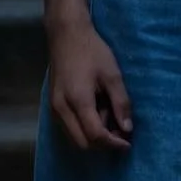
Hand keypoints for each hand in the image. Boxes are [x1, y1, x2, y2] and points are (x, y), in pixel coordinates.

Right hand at [47, 19, 133, 151]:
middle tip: (120, 134)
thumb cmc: (92, 51)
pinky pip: (69, 128)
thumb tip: (127, 128)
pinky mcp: (53, 105)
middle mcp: (61, 109)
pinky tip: (98, 113)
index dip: (113, 144)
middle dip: (103, 144)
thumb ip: (121, 103)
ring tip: (110, 119)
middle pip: (82, 144)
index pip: (95, 135)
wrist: (66, 35)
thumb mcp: (112, 75)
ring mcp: (54, 109)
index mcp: (78, 101)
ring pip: (74, 138)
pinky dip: (84, 129)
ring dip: (93, 137)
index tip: (128, 143)